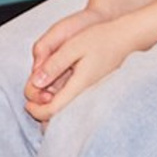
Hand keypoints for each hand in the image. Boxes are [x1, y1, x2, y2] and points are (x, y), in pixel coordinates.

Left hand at [25, 8, 139, 120]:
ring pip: (68, 114)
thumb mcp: (73, 46)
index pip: (53, 111)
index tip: (27, 102)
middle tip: (35, 99)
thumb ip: (54, 64)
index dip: (36, 110)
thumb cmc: (102, 38)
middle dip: (43, 113)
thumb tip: (35, 81)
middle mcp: (87, 95)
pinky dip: (63, 104)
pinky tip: (59, 92)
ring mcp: (93, 95)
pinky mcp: (96, 91)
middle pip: (60, 118)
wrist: (128, 37)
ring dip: (53, 109)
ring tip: (45, 94)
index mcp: (80, 86)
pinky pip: (76, 106)